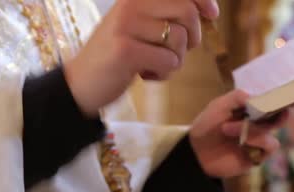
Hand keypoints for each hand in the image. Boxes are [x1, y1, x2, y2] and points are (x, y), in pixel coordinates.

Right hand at [64, 0, 218, 114]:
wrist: (81, 83)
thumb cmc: (119, 56)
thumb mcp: (141, 28)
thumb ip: (166, 15)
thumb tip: (207, 10)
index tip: (212, 14)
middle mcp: (130, 4)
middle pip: (187, 12)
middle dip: (192, 37)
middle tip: (176, 52)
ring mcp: (126, 25)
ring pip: (179, 39)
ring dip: (175, 60)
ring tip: (154, 66)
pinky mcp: (125, 50)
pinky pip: (169, 60)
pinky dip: (164, 73)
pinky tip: (146, 75)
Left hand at [189, 90, 287, 178]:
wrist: (196, 152)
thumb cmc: (207, 126)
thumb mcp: (219, 105)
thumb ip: (237, 96)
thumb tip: (257, 97)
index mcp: (251, 111)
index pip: (271, 104)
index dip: (279, 100)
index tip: (282, 97)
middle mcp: (258, 125)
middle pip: (279, 118)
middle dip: (281, 114)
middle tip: (282, 111)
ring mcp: (258, 141)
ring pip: (270, 133)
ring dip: (252, 130)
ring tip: (226, 129)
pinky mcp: (257, 156)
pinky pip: (268, 147)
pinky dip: (256, 141)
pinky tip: (241, 143)